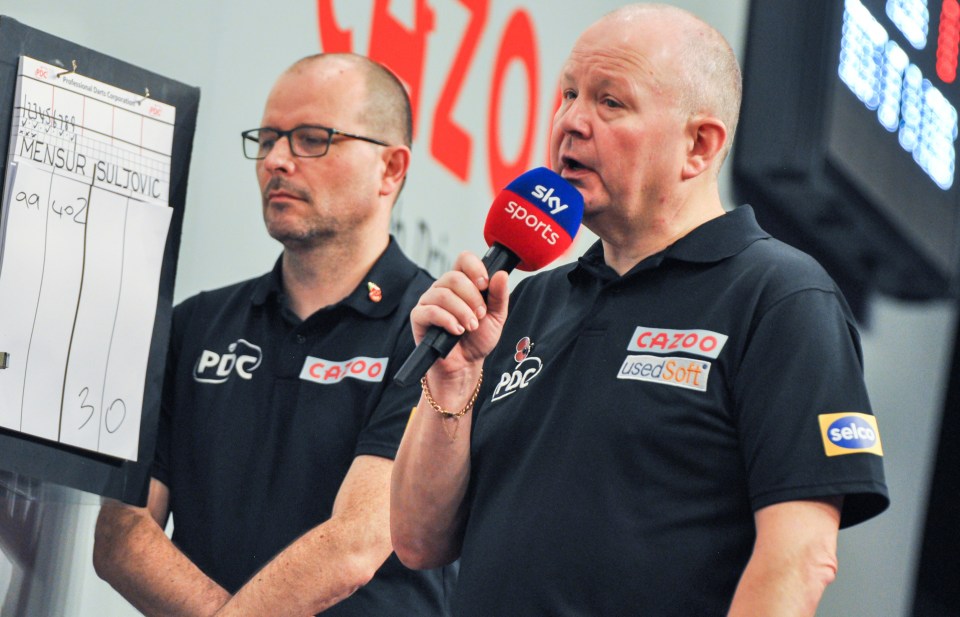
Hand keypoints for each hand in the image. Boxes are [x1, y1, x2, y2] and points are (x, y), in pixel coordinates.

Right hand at [410, 251, 509, 374]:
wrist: (465, 364)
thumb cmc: (477, 339)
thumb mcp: (496, 317)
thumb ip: (499, 296)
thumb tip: (502, 274)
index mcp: (461, 283)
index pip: (464, 260)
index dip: (475, 268)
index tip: (485, 285)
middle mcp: (443, 288)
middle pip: (454, 277)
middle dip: (472, 298)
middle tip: (480, 315)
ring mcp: (429, 301)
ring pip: (443, 294)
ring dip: (462, 311)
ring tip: (470, 326)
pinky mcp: (418, 317)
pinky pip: (430, 311)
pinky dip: (448, 320)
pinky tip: (457, 331)